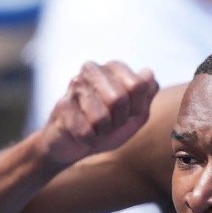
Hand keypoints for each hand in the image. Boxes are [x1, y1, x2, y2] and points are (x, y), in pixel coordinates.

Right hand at [41, 62, 159, 166]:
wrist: (75, 144)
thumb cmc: (108, 126)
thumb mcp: (135, 114)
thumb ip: (147, 94)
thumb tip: (149, 73)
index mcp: (113, 68)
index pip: (138, 86)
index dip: (137, 108)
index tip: (128, 113)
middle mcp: (92, 70)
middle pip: (119, 99)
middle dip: (119, 120)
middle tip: (111, 121)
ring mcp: (75, 86)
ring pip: (101, 118)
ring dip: (102, 131)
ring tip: (95, 126)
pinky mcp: (62, 106)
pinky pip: (86, 132)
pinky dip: (89, 140)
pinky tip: (83, 133)